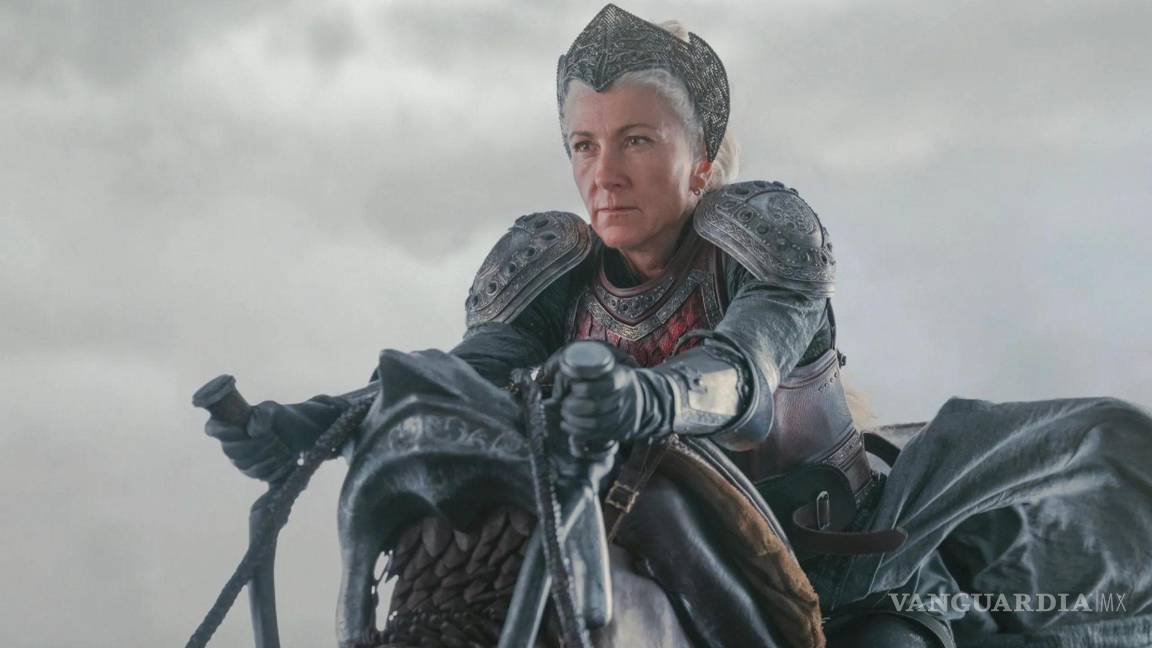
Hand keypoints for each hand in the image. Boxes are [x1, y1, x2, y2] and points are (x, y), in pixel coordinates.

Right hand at [204, 396, 349, 481]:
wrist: (298, 432)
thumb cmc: (280, 417)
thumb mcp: (273, 410)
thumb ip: (262, 416)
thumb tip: (253, 432)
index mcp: (229, 422)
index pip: (212, 428)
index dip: (222, 431)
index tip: (240, 430)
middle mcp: (229, 442)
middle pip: (229, 450)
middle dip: (253, 445)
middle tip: (273, 437)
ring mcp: (239, 458)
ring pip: (243, 463)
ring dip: (264, 456)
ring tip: (282, 446)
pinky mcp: (252, 471)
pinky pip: (257, 474)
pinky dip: (273, 467)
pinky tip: (286, 459)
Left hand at [551, 342, 673, 451]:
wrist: (642, 400)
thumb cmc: (615, 381)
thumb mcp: (610, 369)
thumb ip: (588, 369)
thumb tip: (556, 372)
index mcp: (621, 379)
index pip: (604, 384)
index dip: (584, 387)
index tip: (572, 387)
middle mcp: (624, 398)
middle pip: (596, 407)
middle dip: (574, 406)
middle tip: (564, 404)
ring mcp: (623, 417)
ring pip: (595, 424)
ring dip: (574, 421)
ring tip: (565, 415)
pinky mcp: (618, 431)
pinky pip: (596, 435)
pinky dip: (578, 432)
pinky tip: (568, 426)